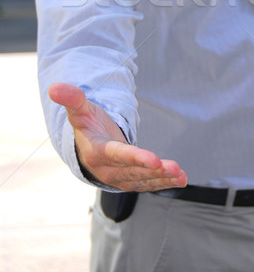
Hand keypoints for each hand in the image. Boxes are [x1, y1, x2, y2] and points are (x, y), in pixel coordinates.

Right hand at [48, 83, 187, 191]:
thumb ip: (72, 99)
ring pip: (143, 180)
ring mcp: (120, 178)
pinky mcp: (131, 181)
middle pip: (134, 171)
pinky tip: (181, 179)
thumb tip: (54, 87)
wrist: (88, 147)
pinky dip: (165, 182)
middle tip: (173, 167)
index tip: (154, 158)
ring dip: (163, 179)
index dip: (135, 157)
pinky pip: (149, 184)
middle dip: (155, 170)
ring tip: (181, 174)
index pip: (118, 155)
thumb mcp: (80, 111)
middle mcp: (108, 170)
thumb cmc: (88, 125)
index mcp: (97, 152)